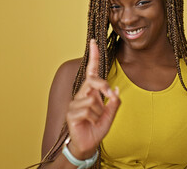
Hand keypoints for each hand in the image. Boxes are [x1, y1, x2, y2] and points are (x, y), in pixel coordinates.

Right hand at [65, 39, 120, 159]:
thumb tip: (116, 90)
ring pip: (92, 100)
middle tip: (110, 95)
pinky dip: (93, 118)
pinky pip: (87, 110)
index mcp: (92, 92)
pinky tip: (89, 123)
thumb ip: (114, 103)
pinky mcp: (71, 113)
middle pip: (93, 80)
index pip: (92, 71)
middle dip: (103, 86)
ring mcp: (75, 103)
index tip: (94, 42)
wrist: (88, 145)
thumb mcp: (111, 115)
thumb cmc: (97, 128)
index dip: (93, 56)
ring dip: (99, 112)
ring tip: (95, 120)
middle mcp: (82, 94)